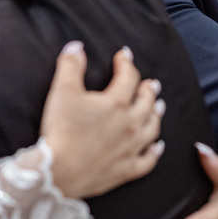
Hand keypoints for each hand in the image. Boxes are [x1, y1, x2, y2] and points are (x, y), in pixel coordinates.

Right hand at [41, 42, 163, 199]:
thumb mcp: (62, 91)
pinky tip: (158, 146)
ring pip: (152, 128)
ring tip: (158, 107)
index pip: (128, 77)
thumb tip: (76, 47)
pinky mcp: (127, 169)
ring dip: (156, 115)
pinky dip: (155, 152)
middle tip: (151, 84)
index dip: (126, 63)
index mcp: (116, 103)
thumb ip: (70, 66)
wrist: (59, 171)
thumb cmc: (61, 130)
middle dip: (148, 90)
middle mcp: (130, 124)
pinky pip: (148, 160)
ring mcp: (131, 148)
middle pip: (146, 102)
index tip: (124, 55)